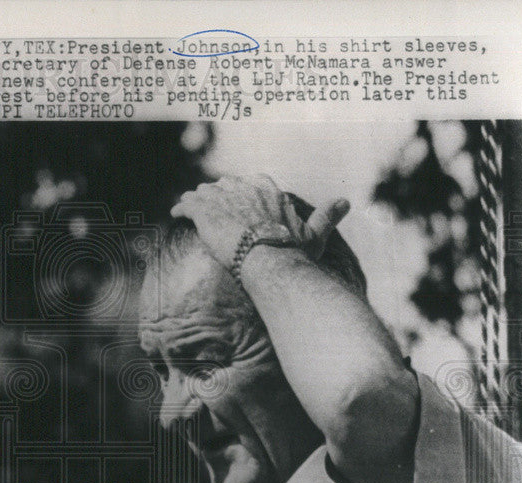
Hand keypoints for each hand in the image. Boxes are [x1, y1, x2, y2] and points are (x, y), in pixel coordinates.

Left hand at [170, 174, 350, 270]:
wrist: (269, 260)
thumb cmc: (293, 252)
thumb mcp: (314, 233)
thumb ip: (327, 216)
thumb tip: (346, 203)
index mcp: (269, 189)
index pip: (250, 183)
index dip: (241, 193)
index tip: (237, 202)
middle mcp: (245, 187)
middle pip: (224, 185)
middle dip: (217, 195)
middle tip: (210, 207)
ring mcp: (223, 197)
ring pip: (204, 193)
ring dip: (196, 200)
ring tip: (189, 209)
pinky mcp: (203, 211)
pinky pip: (187, 205)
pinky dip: (181, 209)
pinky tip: (175, 216)